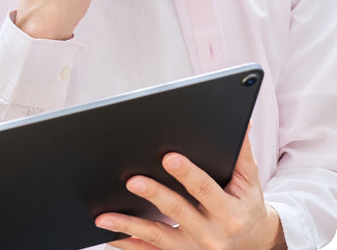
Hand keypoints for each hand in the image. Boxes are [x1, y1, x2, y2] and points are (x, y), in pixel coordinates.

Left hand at [95, 128, 286, 249]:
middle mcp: (211, 234)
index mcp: (229, 212)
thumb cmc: (243, 204)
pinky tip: (107, 236)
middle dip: (155, 195)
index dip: (187, 174)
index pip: (205, 190)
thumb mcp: (248, 182)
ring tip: (104, 217)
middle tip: (131, 180)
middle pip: (178, 211)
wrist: (254, 243)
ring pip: (157, 237)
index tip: (168, 156)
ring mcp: (193, 249)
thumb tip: (242, 121)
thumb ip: (241, 154)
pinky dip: (128, 244)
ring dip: (129, 226)